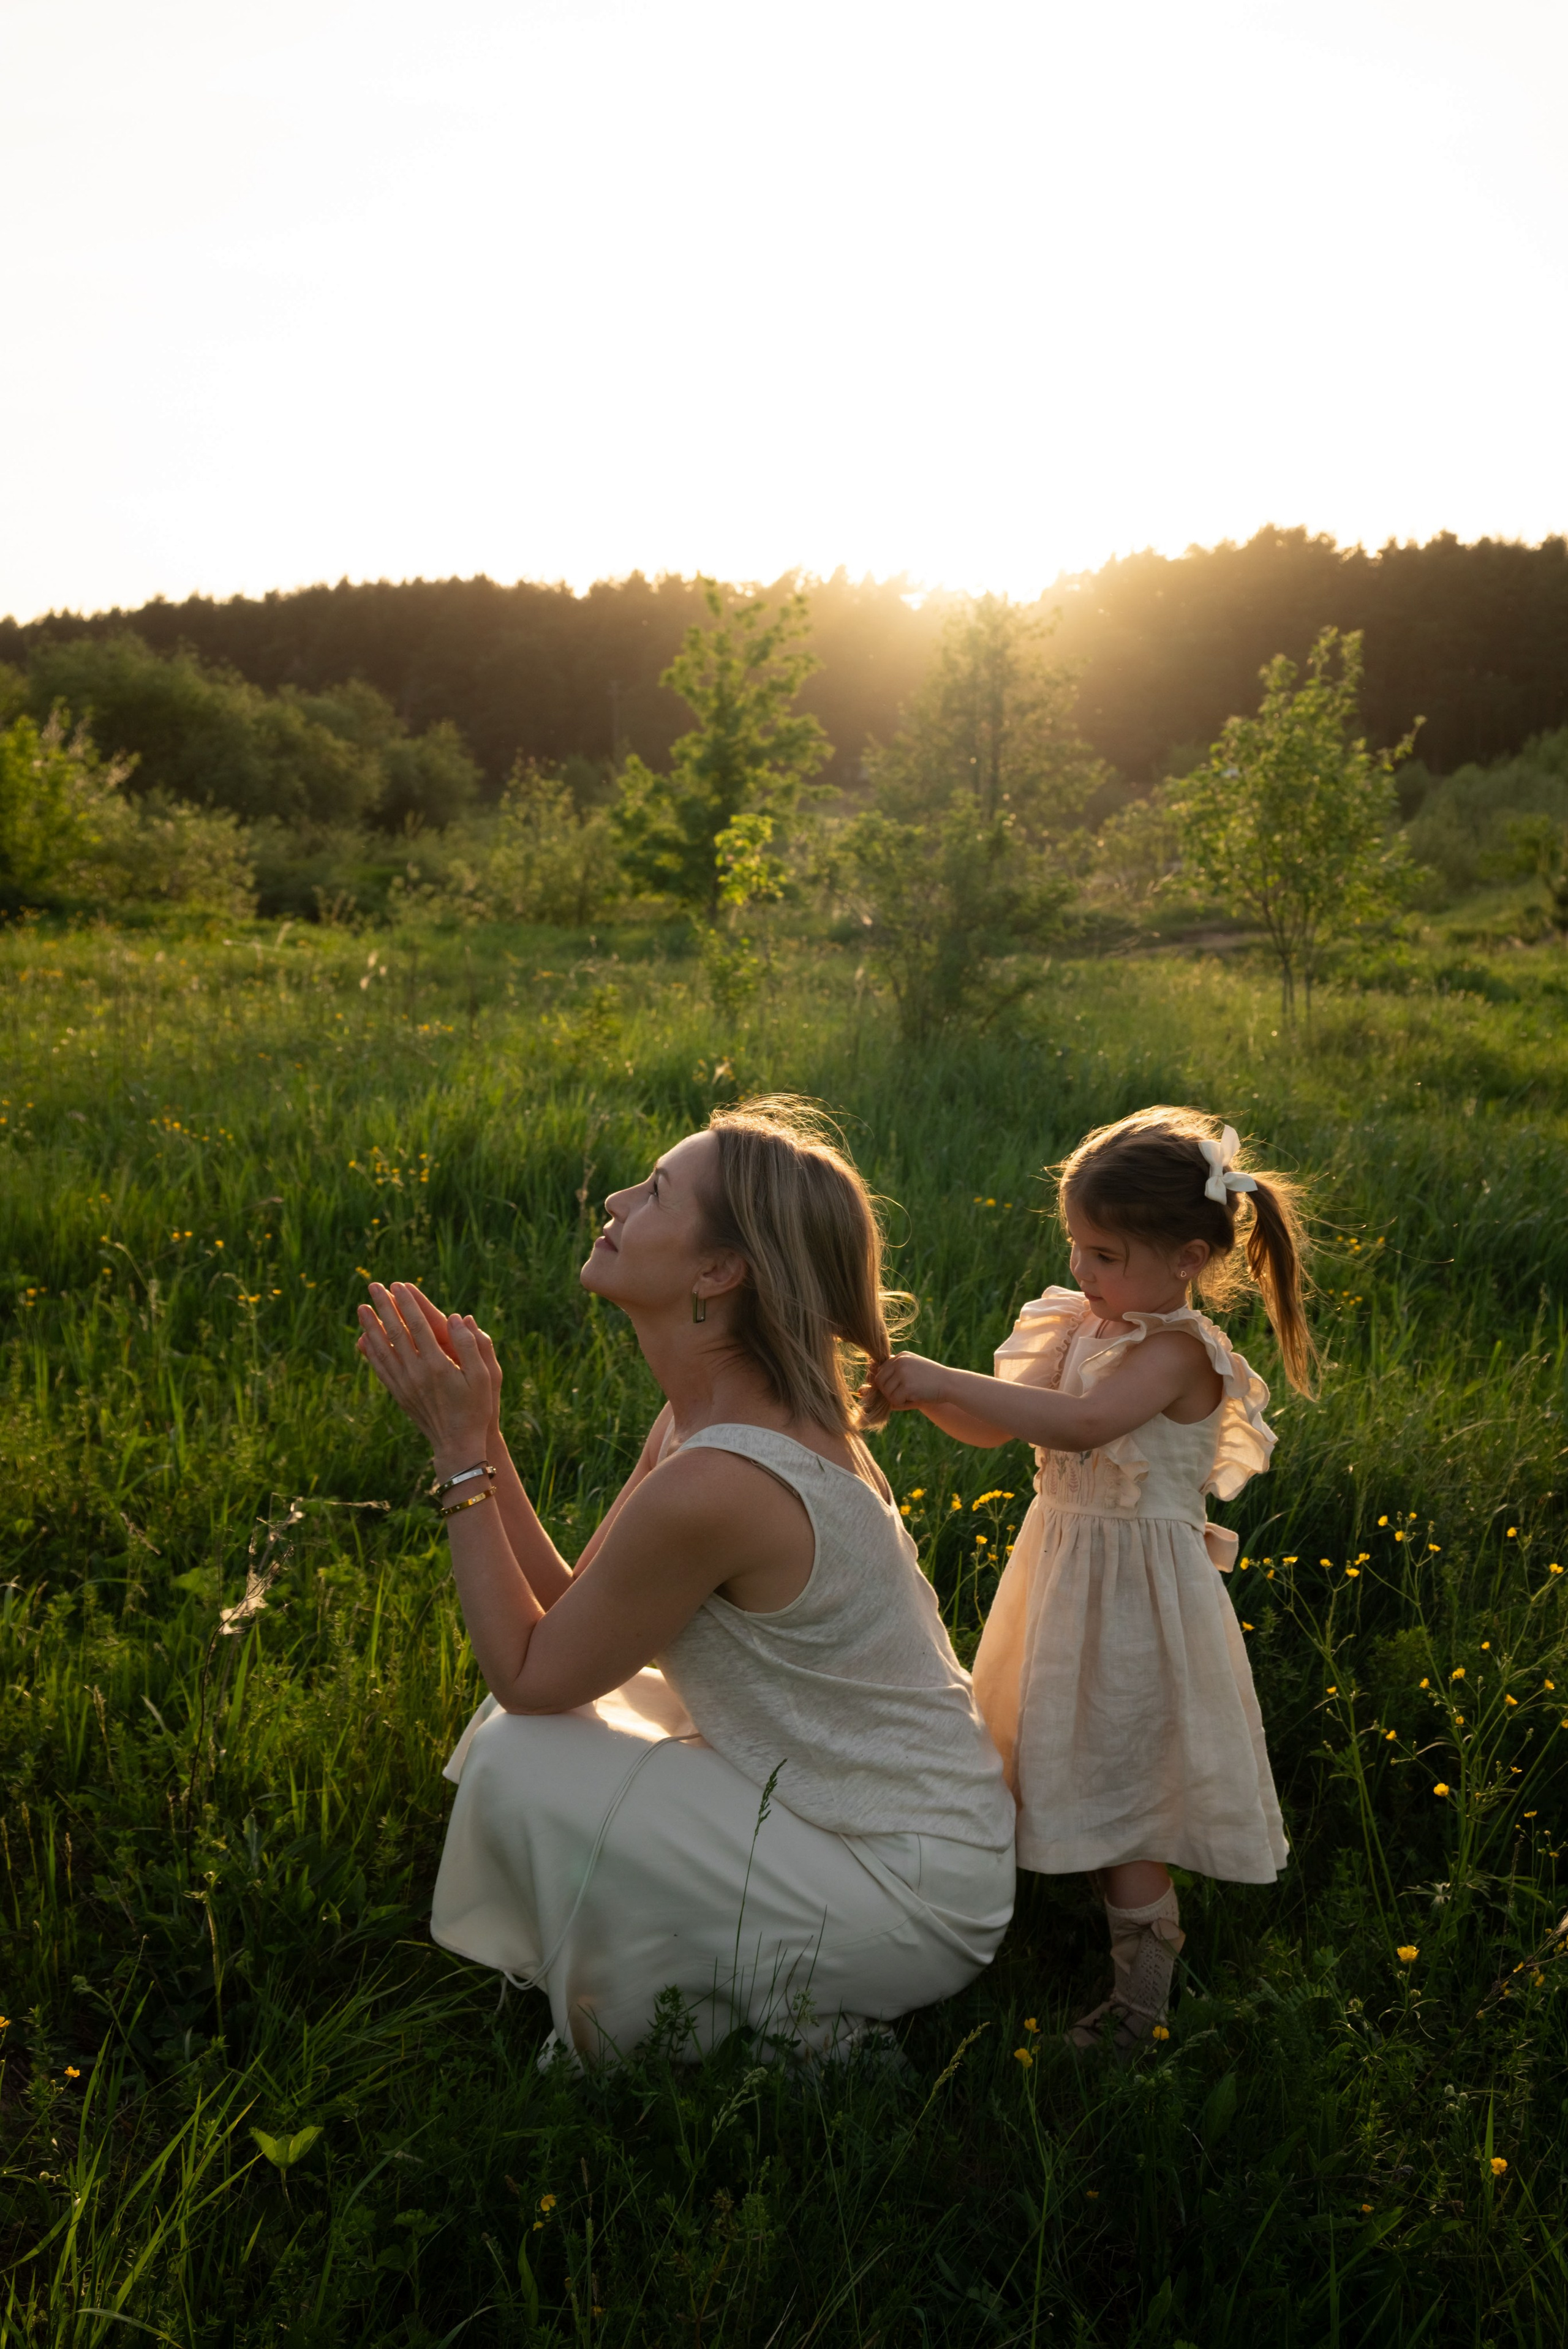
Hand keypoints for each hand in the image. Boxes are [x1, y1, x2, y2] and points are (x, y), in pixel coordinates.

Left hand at [356, 1280, 493, 1473]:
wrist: (458, 1445)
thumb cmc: (477, 1408)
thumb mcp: (485, 1376)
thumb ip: (472, 1345)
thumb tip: (459, 1318)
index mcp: (439, 1365)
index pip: (418, 1326)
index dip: (407, 1304)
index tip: (398, 1285)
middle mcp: (417, 1373)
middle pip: (396, 1333)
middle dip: (384, 1308)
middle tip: (373, 1286)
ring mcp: (405, 1385)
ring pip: (383, 1350)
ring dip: (371, 1327)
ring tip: (361, 1308)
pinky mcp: (400, 1395)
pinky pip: (381, 1370)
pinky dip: (371, 1353)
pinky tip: (363, 1341)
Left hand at [871, 1352, 952, 1410]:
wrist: (951, 1384)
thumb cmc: (931, 1382)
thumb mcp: (911, 1373)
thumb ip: (892, 1377)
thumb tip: (862, 1389)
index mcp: (900, 1356)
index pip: (880, 1371)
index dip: (888, 1384)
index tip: (902, 1387)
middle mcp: (900, 1361)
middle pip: (879, 1382)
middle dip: (889, 1392)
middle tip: (905, 1394)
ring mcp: (903, 1373)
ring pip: (886, 1392)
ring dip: (896, 1399)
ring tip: (912, 1395)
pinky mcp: (907, 1385)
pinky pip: (894, 1400)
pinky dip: (903, 1404)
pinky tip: (915, 1398)